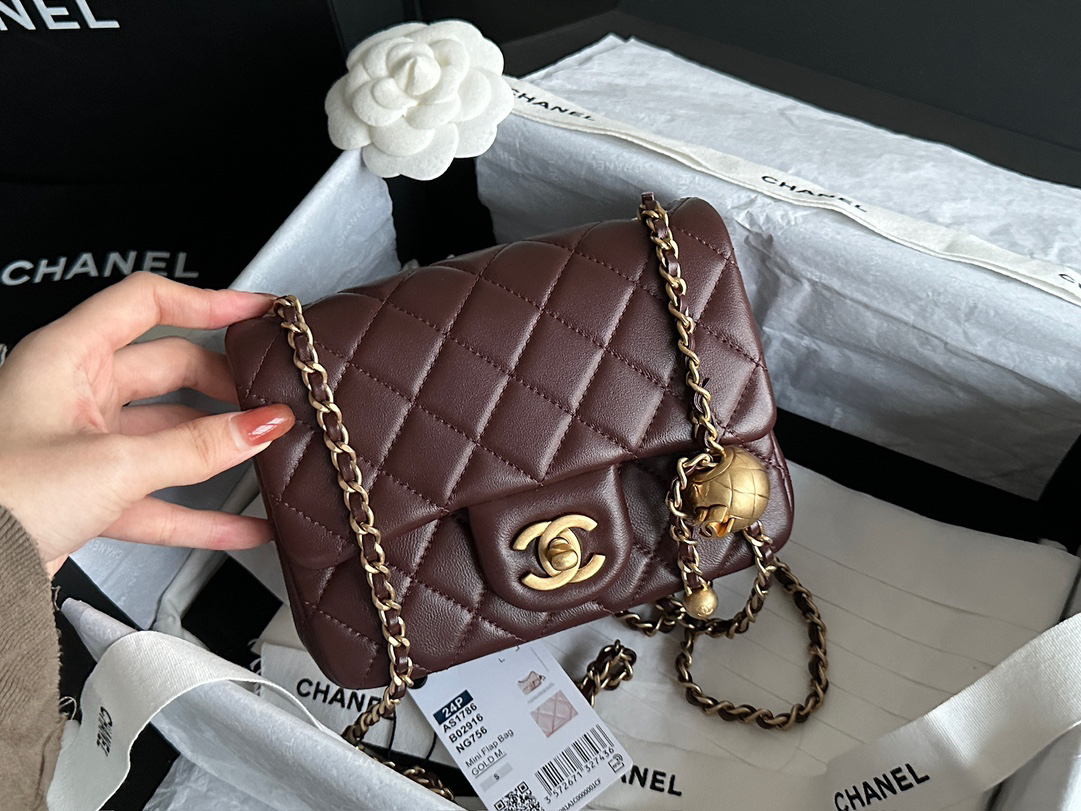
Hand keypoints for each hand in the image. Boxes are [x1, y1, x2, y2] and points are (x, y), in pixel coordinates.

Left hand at [0, 273, 294, 575]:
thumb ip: (197, 446)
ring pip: (168, 435)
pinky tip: (241, 525)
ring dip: (217, 451)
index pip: (147, 303)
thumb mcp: (114, 464)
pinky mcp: (88, 493)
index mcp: (65, 357)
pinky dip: (199, 513)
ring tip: (265, 458)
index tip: (258, 314)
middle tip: (269, 399)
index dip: (208, 302)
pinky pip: (158, 495)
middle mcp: (72, 393)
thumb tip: (259, 426)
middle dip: (225, 385)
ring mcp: (82, 444)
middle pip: (169, 369)